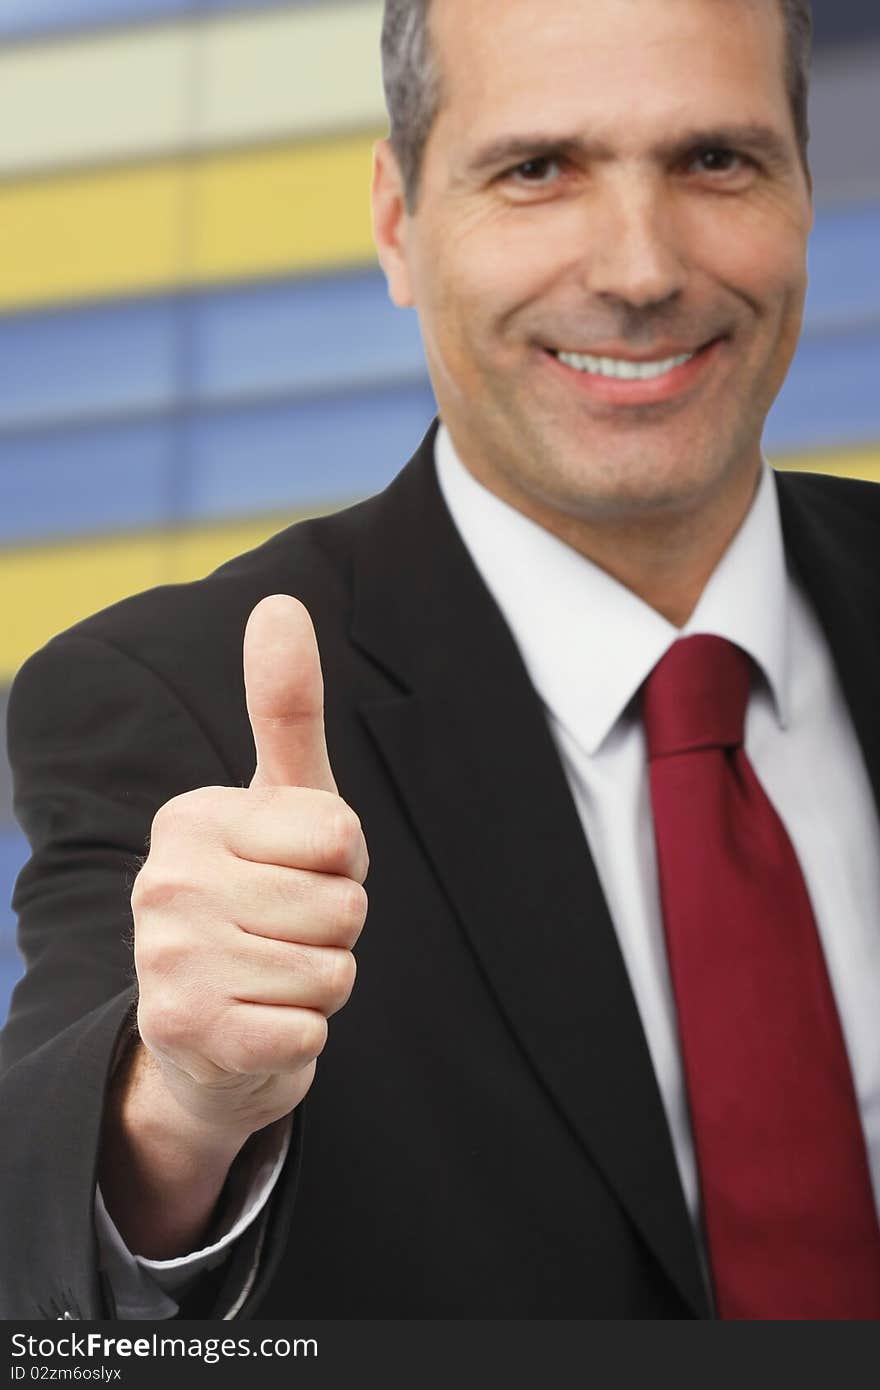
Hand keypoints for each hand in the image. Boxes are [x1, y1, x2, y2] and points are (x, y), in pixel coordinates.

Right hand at [131, 594, 367, 1148]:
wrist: (208, 1035)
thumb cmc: (262, 900)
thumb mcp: (282, 805)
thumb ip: (285, 709)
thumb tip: (279, 602)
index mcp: (192, 817)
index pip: (342, 836)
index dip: (343, 866)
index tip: (298, 876)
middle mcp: (165, 880)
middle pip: (344, 907)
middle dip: (336, 930)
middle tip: (284, 936)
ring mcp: (168, 957)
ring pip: (333, 970)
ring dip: (322, 984)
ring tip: (273, 977)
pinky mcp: (186, 1030)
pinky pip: (311, 1030)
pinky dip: (303, 1035)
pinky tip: (259, 1024)